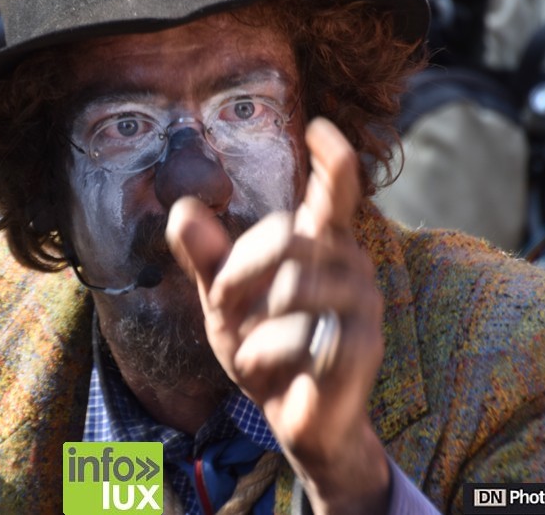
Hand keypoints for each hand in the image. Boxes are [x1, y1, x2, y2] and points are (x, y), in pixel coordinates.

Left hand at [166, 118, 388, 513]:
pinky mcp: (361, 348)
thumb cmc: (265, 349)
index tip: (319, 127)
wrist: (293, 417)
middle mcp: (349, 264)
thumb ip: (206, 256)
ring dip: (249, 324)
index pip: (336, 191)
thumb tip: (183, 207)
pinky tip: (267, 373)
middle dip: (236, 272)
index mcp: (320, 245)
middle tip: (221, 307)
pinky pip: (299, 337)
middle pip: (284, 235)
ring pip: (291, 287)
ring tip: (248, 349)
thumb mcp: (224, 300)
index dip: (332, 160)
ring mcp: (361, 304)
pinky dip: (264, 356)